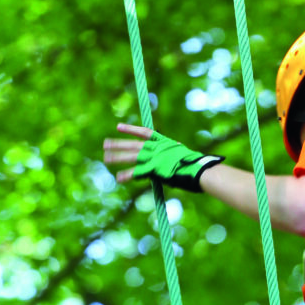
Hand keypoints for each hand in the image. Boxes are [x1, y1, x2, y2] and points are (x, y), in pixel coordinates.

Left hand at [102, 123, 223, 191]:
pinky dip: (128, 175)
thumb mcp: (182, 155)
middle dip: (119, 144)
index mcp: (164, 142)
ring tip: (105, 158)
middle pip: (134, 145)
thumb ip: (174, 153)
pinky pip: (138, 172)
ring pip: (132, 156)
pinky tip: (118, 178)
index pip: (144, 133)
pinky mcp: (154, 169)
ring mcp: (155, 158)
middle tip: (105, 144)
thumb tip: (175, 151)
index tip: (118, 127)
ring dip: (118, 158)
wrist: (198, 170)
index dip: (131, 130)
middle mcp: (157, 148)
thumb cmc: (195, 165)